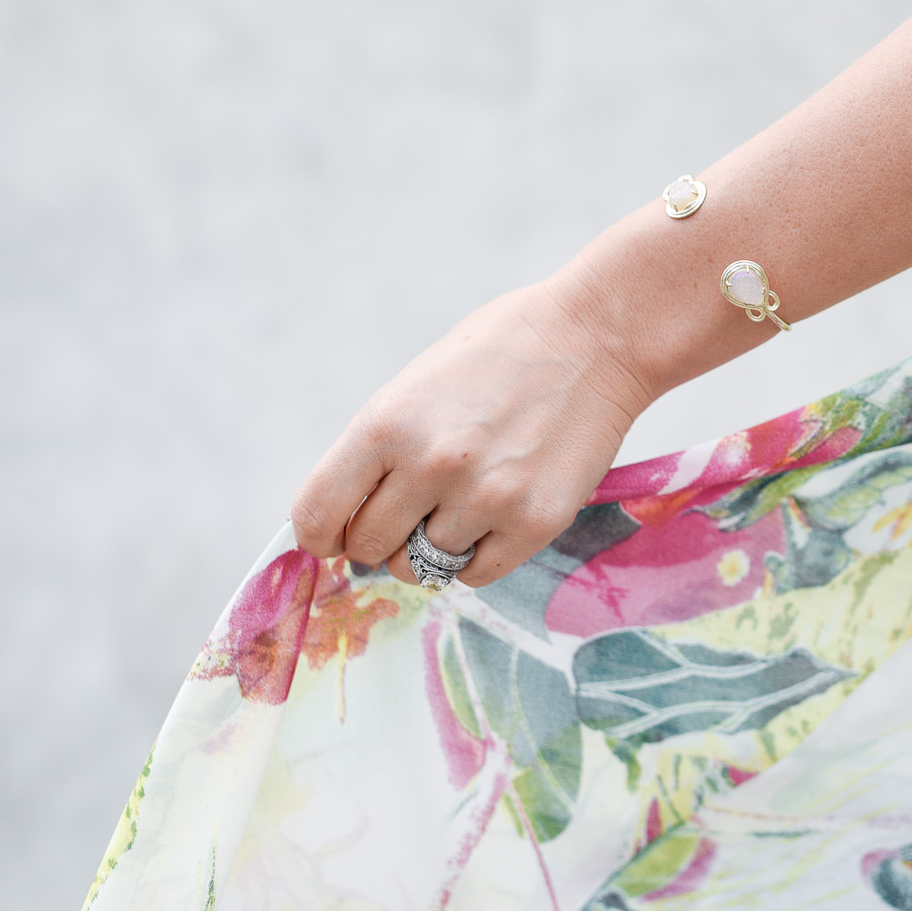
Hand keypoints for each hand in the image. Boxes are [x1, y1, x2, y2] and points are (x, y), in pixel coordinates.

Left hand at [290, 278, 653, 586]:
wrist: (595, 337)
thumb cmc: (500, 354)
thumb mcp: (415, 386)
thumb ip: (380, 452)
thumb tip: (350, 521)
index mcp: (387, 424)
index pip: (316, 515)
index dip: (321, 536)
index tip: (335, 538)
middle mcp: (431, 465)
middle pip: (370, 548)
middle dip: (380, 540)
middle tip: (407, 518)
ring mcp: (486, 498)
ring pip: (422, 566)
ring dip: (431, 547)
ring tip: (461, 506)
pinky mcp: (536, 522)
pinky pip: (476, 574)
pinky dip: (475, 556)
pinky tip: (493, 517)